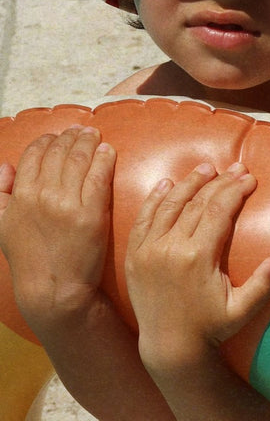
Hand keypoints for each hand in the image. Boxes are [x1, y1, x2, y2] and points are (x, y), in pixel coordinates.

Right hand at [0, 126, 115, 328]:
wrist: (54, 290)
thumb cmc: (30, 259)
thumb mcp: (2, 225)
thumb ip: (1, 192)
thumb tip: (5, 165)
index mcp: (20, 195)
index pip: (35, 154)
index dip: (48, 140)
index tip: (59, 136)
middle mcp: (42, 195)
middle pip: (59, 152)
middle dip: (72, 137)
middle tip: (83, 131)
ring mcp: (67, 203)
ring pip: (80, 160)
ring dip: (89, 142)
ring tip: (96, 136)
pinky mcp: (91, 214)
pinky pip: (99, 177)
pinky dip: (105, 160)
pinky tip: (109, 152)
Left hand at [125, 162, 269, 376]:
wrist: (169, 347)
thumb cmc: (210, 329)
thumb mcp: (241, 310)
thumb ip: (263, 284)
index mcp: (198, 257)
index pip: (219, 211)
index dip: (236, 190)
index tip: (250, 178)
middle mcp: (171, 247)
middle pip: (197, 203)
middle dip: (220, 181)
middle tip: (236, 167)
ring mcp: (149, 249)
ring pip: (170, 205)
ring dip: (189, 183)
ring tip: (207, 168)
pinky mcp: (135, 255)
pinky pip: (143, 219)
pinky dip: (155, 199)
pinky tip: (167, 184)